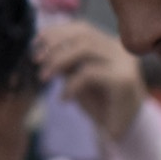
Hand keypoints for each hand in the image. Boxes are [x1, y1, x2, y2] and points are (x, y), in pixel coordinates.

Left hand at [36, 19, 147, 151]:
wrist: (120, 130)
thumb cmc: (99, 104)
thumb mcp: (78, 78)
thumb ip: (66, 62)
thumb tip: (42, 46)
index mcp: (110, 44)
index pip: (82, 28)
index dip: (57, 32)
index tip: (36, 41)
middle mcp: (119, 49)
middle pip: (83, 35)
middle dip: (55, 45)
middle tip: (37, 61)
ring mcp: (124, 62)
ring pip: (85, 48)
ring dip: (59, 60)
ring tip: (44, 77)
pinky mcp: (123, 79)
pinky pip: (89, 73)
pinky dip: (71, 84)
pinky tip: (64, 99)